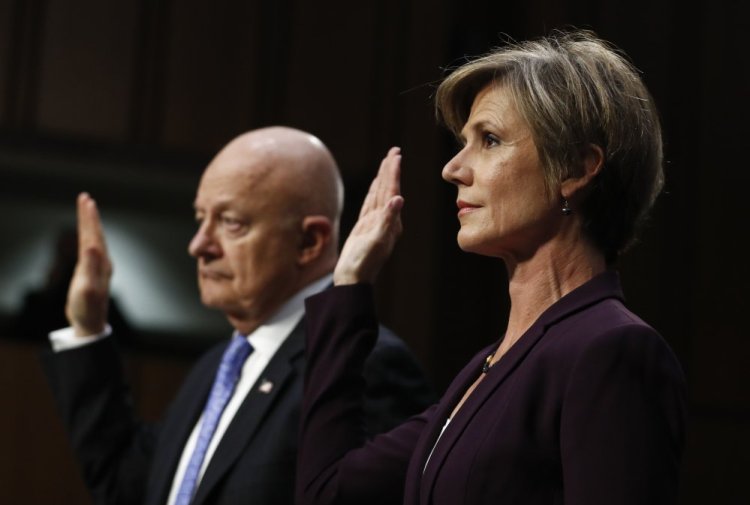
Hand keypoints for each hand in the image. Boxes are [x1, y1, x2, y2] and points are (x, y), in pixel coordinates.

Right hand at [65, 193, 112, 335]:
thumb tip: (93, 246)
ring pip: (94, 239)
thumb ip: (90, 267)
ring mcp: (99, 267)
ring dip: (90, 224)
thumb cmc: (87, 308)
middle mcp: (103, 262)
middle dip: (89, 215)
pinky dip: (88, 236)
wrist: (92, 324)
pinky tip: (87, 235)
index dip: (88, 218)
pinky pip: (91, 247)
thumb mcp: (87, 288)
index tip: (86, 201)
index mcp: (100, 263)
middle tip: (85, 197)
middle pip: (95, 233)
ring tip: (87, 209)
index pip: (93, 234)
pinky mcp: (93, 272)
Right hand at [334, 147, 403, 284]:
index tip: (396, 155)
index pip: (392, 191)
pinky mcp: (365, 227)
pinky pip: (370, 204)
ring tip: (387, 162)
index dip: (393, 173)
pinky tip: (375, 185)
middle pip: (388, 189)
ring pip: (380, 194)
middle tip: (394, 150)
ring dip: (383, 178)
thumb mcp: (377, 241)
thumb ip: (387, 220)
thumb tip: (399, 199)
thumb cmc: (363, 263)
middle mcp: (386, 221)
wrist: (352, 279)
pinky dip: (373, 192)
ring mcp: (375, 223)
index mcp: (392, 222)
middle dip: (390, 170)